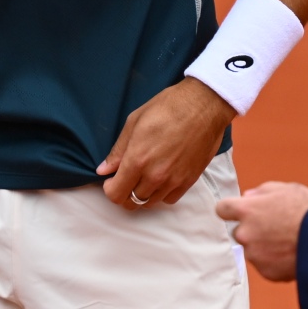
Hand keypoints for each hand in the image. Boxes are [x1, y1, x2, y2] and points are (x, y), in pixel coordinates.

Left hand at [96, 80, 234, 209]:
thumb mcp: (134, 122)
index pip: (116, 194)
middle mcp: (155, 175)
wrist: (204, 105)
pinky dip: (161, 194)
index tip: (111, 180)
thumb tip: (103, 170)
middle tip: (125, 180)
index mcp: (137, 160)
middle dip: (124, 193)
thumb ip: (118, 151)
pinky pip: (170, 199)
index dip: (110, 189)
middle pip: (132, 202)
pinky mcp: (190, 180)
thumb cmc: (168, 107)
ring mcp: (174, 180)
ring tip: (143, 178)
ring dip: (142, 194)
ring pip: (150, 202)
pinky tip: (160, 179)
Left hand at [218, 180, 307, 281]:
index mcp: (247, 210)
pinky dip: (276, 262)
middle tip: (276, 228)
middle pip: (239, 232)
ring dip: (265, 247)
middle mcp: (245, 233)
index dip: (230, 210)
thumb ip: (263, 191)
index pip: (222, 209)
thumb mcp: (288, 189)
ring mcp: (254, 255)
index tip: (237, 212)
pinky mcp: (266, 272)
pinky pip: (267, 265)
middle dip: (252, 231)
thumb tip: (247, 196)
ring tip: (290, 242)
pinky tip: (293, 254)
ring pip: (254, 250)